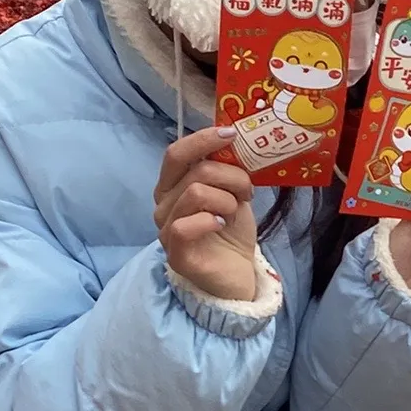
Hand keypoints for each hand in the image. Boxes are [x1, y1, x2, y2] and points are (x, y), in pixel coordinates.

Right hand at [154, 126, 258, 302]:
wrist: (237, 275)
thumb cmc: (231, 233)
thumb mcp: (232, 194)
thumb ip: (225, 171)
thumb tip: (233, 141)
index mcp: (172, 186)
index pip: (176, 153)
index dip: (203, 140)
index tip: (231, 134)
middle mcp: (163, 205)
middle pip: (194, 171)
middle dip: (230, 175)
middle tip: (247, 190)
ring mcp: (166, 229)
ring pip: (196, 193)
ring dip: (227, 199)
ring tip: (235, 213)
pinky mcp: (176, 254)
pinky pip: (186, 226)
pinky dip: (210, 221)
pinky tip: (222, 225)